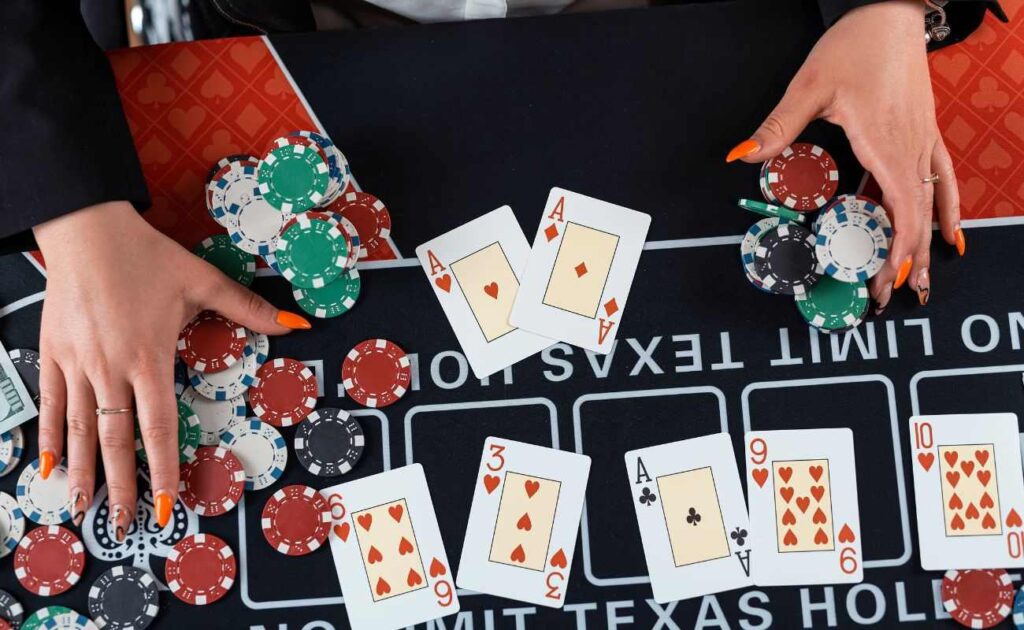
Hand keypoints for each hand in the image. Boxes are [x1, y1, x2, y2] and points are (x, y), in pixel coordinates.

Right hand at [33, 201, 309, 537]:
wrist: (87, 228)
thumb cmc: (147, 256)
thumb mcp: (203, 281)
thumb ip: (249, 308)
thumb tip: (296, 322)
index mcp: (150, 358)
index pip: (159, 428)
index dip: (164, 470)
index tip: (167, 504)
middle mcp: (110, 369)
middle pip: (116, 440)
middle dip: (124, 487)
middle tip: (127, 524)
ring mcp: (77, 363)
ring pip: (79, 429)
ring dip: (83, 473)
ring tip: (83, 509)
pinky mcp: (53, 352)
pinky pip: (49, 402)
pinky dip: (50, 435)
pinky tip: (50, 464)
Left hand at [727, 0, 964, 311]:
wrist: (891, 12)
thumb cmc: (855, 47)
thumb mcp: (809, 86)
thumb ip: (777, 127)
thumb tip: (742, 155)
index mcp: (886, 144)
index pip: (900, 210)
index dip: (897, 249)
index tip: (886, 279)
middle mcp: (910, 148)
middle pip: (916, 216)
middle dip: (904, 260)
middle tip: (889, 296)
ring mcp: (921, 141)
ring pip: (930, 202)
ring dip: (924, 242)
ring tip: (918, 279)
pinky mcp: (923, 132)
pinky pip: (940, 178)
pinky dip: (944, 208)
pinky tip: (949, 231)